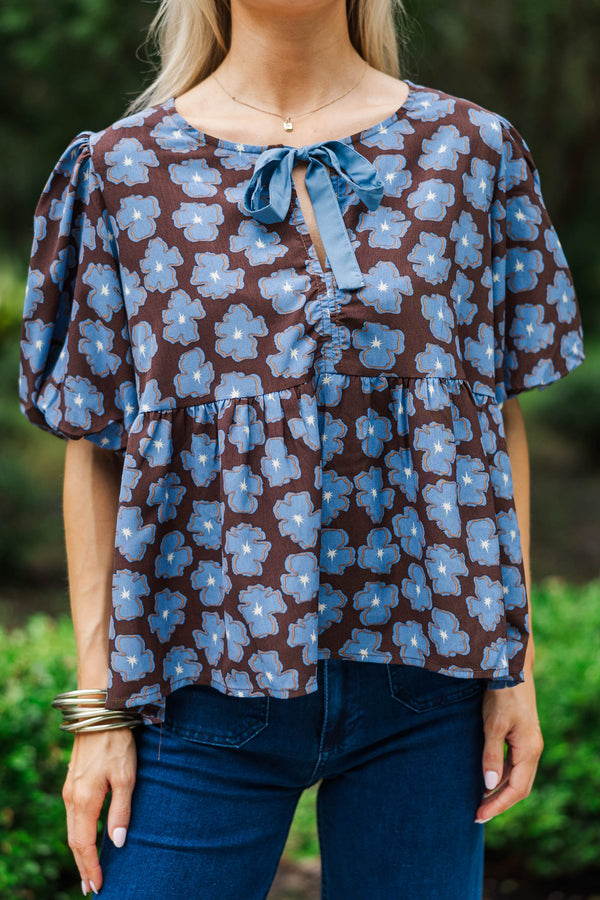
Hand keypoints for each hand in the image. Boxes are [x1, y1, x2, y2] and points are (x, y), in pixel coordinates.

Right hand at [63, 727, 136, 894]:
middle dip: (83, 865)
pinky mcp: (73, 781)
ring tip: (89, 870)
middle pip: (74, 840)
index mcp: (84, 800)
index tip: (98, 885)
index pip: (85, 843)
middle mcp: (72, 797)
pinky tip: (86, 839)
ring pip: (72, 828)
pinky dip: (79, 834)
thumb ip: (121, 811)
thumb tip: (117, 844)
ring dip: (80, 851)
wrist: (99, 713)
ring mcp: (70, 789)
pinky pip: (73, 816)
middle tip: (91, 887)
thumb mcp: (126, 777)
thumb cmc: (116, 743)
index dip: (90, 866)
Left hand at [475, 670, 543, 822]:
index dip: (498, 805)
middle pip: (519, 788)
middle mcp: (532, 750)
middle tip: (477, 815)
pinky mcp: (521, 737)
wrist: (511, 668)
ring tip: (480, 803)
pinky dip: (502, 778)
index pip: (516, 789)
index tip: (479, 815)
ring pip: (517, 778)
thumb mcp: (493, 724)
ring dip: (500, 792)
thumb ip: (491, 755)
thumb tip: (489, 785)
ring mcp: (528, 744)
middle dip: (499, 803)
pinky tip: (488, 781)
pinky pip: (514, 766)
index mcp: (529, 750)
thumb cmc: (502, 694)